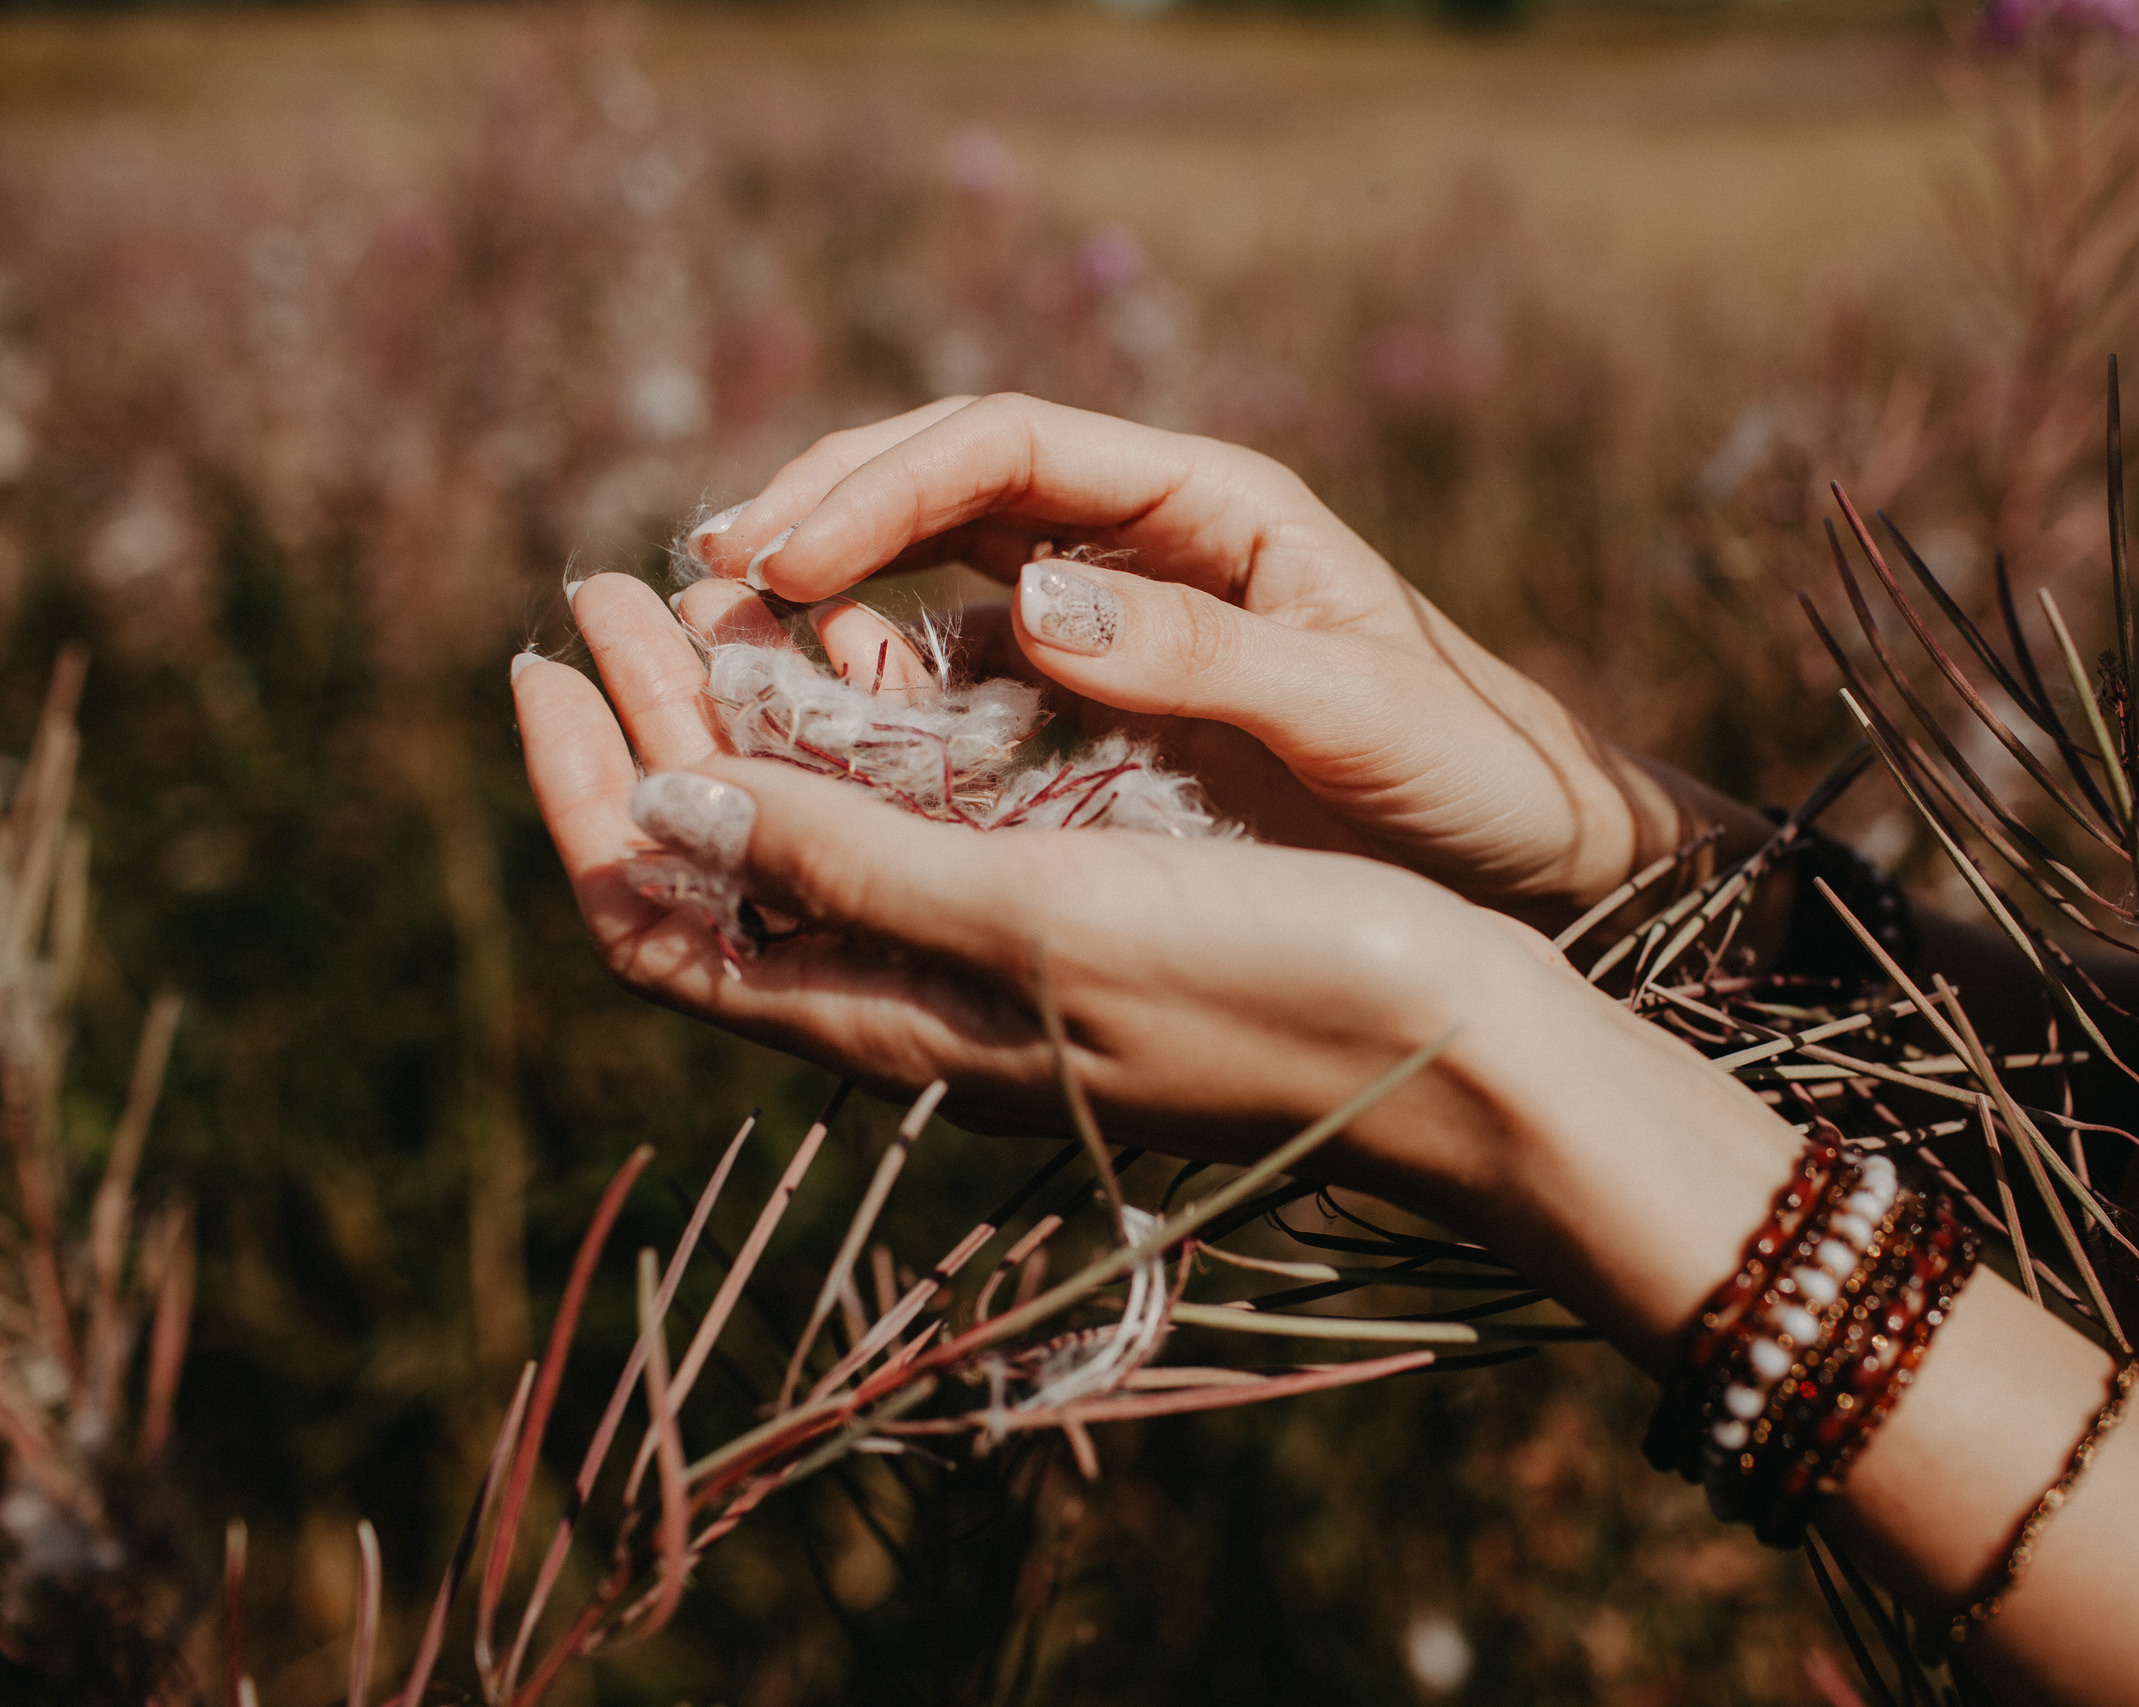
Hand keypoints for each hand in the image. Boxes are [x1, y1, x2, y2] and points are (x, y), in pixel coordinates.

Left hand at [519, 576, 1548, 1183]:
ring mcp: (1001, 956)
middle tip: (608, 582)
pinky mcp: (1079, 912)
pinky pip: (928, 817)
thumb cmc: (1275, 982)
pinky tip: (892, 639)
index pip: (663, 921)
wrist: (1464, 1045)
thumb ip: (858, 869)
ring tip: (725, 590)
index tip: (544, 655)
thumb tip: (668, 800)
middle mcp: (925, 996)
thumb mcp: (1049, 920)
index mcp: (894, 1019)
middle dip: (652, 720)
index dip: (582, 794)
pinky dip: (878, 727)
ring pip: (824, 831)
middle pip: (727, 863)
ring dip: (755, 715)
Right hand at [680, 393, 1731, 925]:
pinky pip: (969, 674)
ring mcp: (1117, 619)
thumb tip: (1023, 604)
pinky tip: (821, 732)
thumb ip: (1204, 657)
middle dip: (820, 518)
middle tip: (703, 580)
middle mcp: (1145, 541)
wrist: (1537, 852)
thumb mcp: (1357, 712)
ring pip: (938, 572)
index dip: (877, 486)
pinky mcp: (1104, 704)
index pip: (1005, 447)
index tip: (777, 553)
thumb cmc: (1471, 769)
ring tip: (724, 650)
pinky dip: (887, 690)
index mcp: (1208, 504)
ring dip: (831, 599)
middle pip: (945, 484)